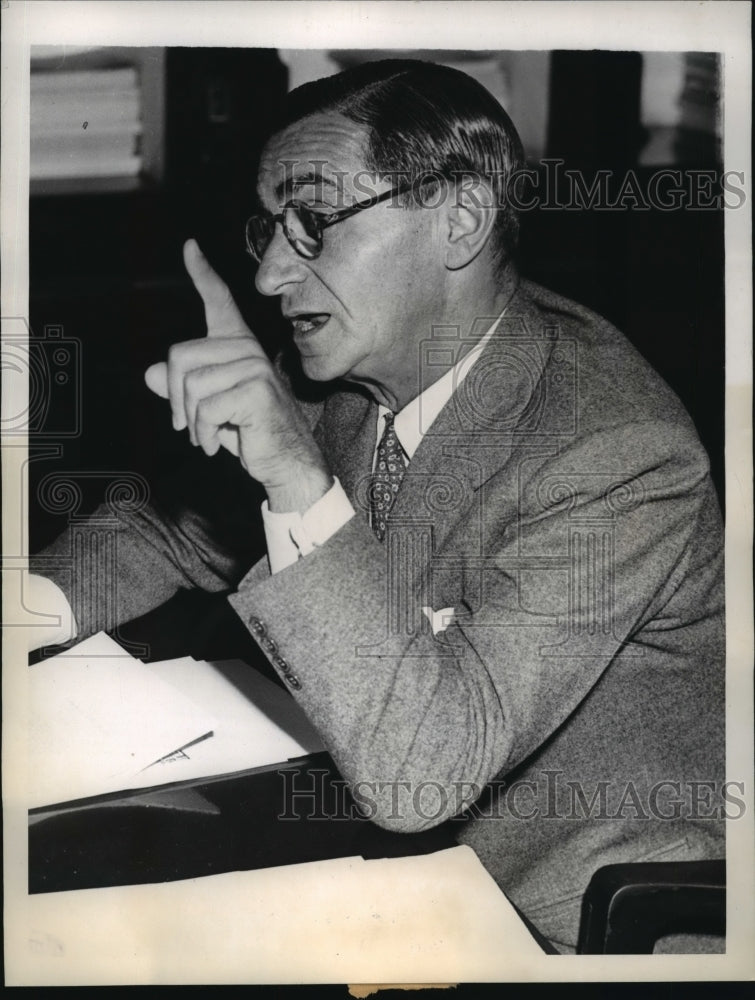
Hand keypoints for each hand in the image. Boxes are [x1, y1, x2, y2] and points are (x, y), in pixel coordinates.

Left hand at [145, 240, 331, 511]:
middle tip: (188, 425)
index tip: (190, 246)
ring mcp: (254, 368)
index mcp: (238, 348)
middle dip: (176, 399)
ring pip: (190, 386)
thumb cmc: (252, 434)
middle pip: (179, 357)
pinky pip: (205, 408)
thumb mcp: (209, 410)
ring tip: (208, 436)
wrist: (286, 464)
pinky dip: (204, 435)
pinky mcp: (256, 390)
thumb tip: (151, 374)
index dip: (203, 273)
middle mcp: (247, 350)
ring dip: (192, 422)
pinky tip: (218, 445)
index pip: (219, 301)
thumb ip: (182, 390)